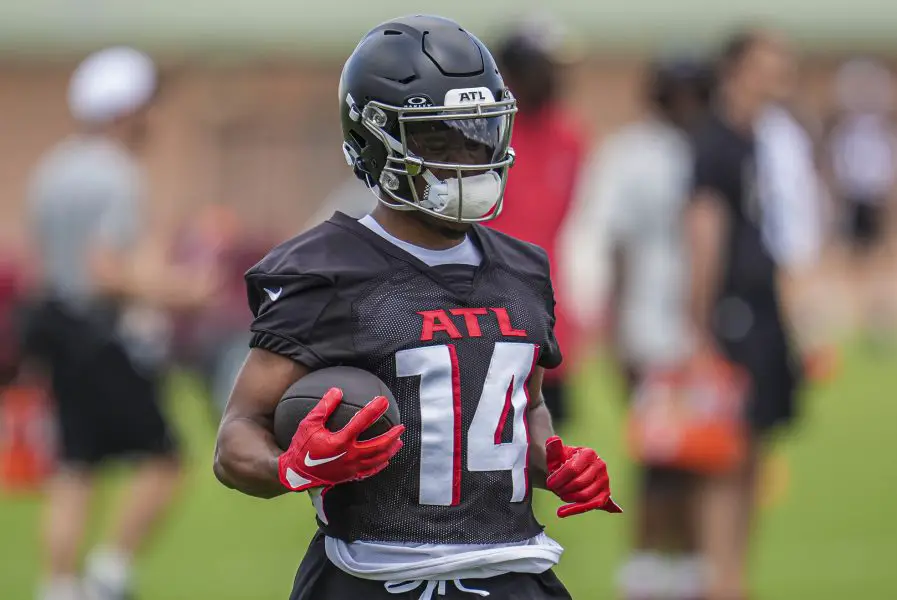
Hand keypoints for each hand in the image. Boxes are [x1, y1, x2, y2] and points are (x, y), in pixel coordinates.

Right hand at [278, 387, 404, 491]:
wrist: (297, 473)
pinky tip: (386, 460)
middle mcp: (350, 455)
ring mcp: (352, 467)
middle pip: (378, 445)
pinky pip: (370, 471)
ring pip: (378, 459)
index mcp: (340, 441)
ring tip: (399, 442)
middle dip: (392, 435)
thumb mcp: (308, 424)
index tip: (383, 401)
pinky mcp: (351, 475)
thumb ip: (323, 407)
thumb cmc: (302, 447)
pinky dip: (381, 465)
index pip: (362, 421)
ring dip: (391, 449)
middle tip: (401, 427)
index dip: (374, 409)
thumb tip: (336, 390)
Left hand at [545, 435, 621, 517]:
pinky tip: (561, 512)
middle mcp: (600, 465)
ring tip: (560, 495)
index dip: (558, 478)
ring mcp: (605, 480)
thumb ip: (552, 448)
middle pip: (578, 483)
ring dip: (568, 498)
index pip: (572, 469)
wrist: (569, 472)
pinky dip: (575, 509)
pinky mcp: (605, 494)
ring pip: (584, 495)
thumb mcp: (555, 455)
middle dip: (563, 489)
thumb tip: (553, 440)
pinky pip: (591, 505)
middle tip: (555, 489)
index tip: (549, 483)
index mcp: (589, 453)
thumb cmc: (561, 463)